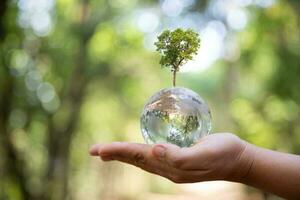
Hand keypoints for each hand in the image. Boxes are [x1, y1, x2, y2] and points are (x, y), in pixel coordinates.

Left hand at [89, 133, 252, 182]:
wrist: (238, 160)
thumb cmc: (224, 154)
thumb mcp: (203, 153)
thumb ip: (179, 156)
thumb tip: (154, 151)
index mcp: (171, 167)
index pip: (138, 157)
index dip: (119, 151)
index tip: (99, 149)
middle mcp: (168, 168)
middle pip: (135, 160)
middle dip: (114, 154)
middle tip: (94, 150)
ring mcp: (173, 164)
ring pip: (142, 159)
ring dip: (123, 154)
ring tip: (107, 152)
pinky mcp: (179, 158)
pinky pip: (153, 155)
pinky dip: (139, 152)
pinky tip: (137, 150)